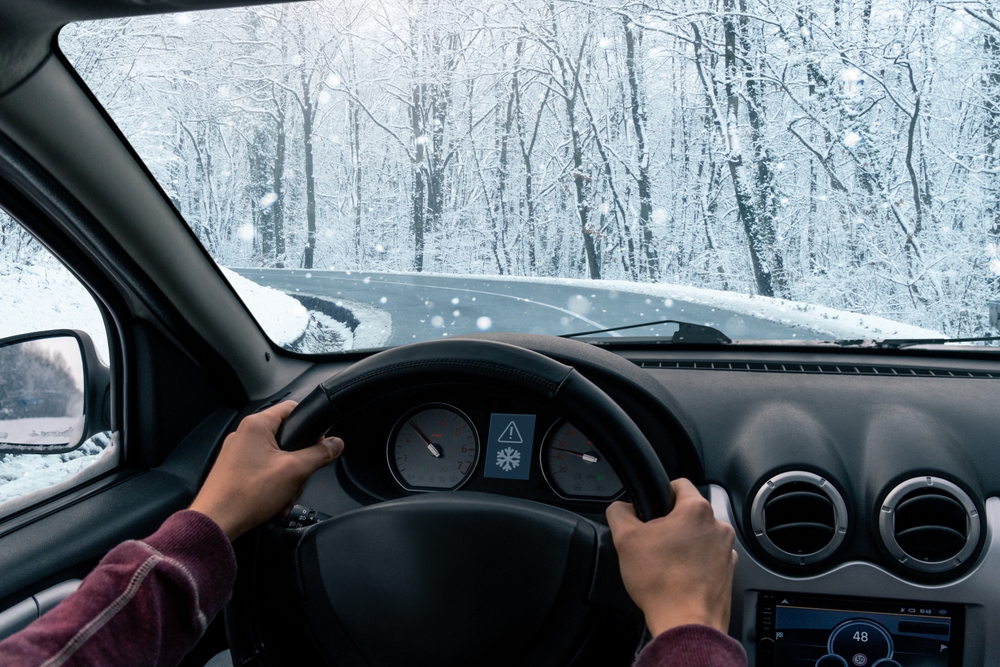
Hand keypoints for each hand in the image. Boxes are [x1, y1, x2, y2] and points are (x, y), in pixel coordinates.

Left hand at [190, 401, 343, 540]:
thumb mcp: (295, 471)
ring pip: (276, 458)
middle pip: (286, 438)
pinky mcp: (234, 470)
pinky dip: (273, 485)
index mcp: (256, 425)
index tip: (319, 443)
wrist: (216, 522)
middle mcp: (244, 434)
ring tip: (284, 496)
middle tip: (299, 478)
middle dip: (298, 462)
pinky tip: (275, 502)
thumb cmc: (246, 494)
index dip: (310, 425)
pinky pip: (263, 471)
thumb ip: (320, 453)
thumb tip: (336, 443)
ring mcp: (237, 453)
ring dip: (287, 479)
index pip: (292, 408)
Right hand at [606, 478, 736, 635]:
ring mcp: (727, 551)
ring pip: (699, 537)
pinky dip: (695, 564)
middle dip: (670, 524)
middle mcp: (718, 527)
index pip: (679, 484)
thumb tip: (620, 507)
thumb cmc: (661, 583)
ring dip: (684, 544)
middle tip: (652, 542)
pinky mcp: (728, 573)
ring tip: (665, 563)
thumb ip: (618, 512)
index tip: (650, 509)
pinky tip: (678, 578)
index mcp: (697, 510)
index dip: (660, 493)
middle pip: (689, 513)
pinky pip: (708, 559)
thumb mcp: (625, 539)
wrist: (686, 624)